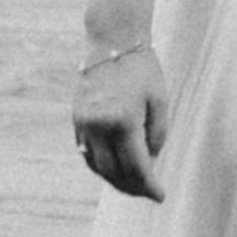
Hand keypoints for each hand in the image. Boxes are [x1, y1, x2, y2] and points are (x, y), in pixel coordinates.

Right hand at [71, 46, 168, 200]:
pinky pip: (87, 152)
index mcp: (124, 121)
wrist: (111, 41)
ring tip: (132, 185)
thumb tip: (149, 162)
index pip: (137, 166)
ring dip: (114, 179)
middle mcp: (99, 126)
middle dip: (132, 187)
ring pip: (97, 166)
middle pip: (114, 172)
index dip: (149, 186)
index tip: (160, 196)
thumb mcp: (159, 100)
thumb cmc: (142, 69)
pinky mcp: (76, 119)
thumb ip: (156, 135)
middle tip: (148, 192)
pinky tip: (115, 168)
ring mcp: (84, 123)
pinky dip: (100, 165)